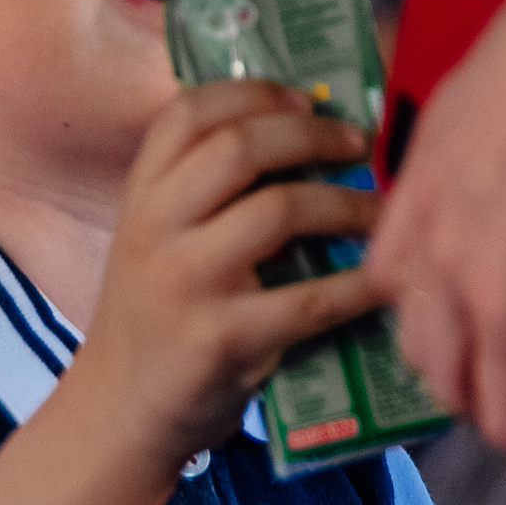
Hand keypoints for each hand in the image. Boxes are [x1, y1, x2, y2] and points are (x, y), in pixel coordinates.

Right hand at [79, 79, 382, 472]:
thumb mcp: (157, 240)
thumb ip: (204, 194)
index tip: (308, 97)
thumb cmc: (157, 316)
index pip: (189, 112)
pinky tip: (384, 279)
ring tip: (380, 208)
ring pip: (280, 210)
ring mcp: (185, 282)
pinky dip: (360, 284)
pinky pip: (311, 298)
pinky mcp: (222, 339)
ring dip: (346, 204)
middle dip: (313, 135)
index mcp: (140, 194)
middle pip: (241, 147)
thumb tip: (306, 134)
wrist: (120, 412)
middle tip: (359, 144)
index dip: (255, 92)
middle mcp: (155, 227)